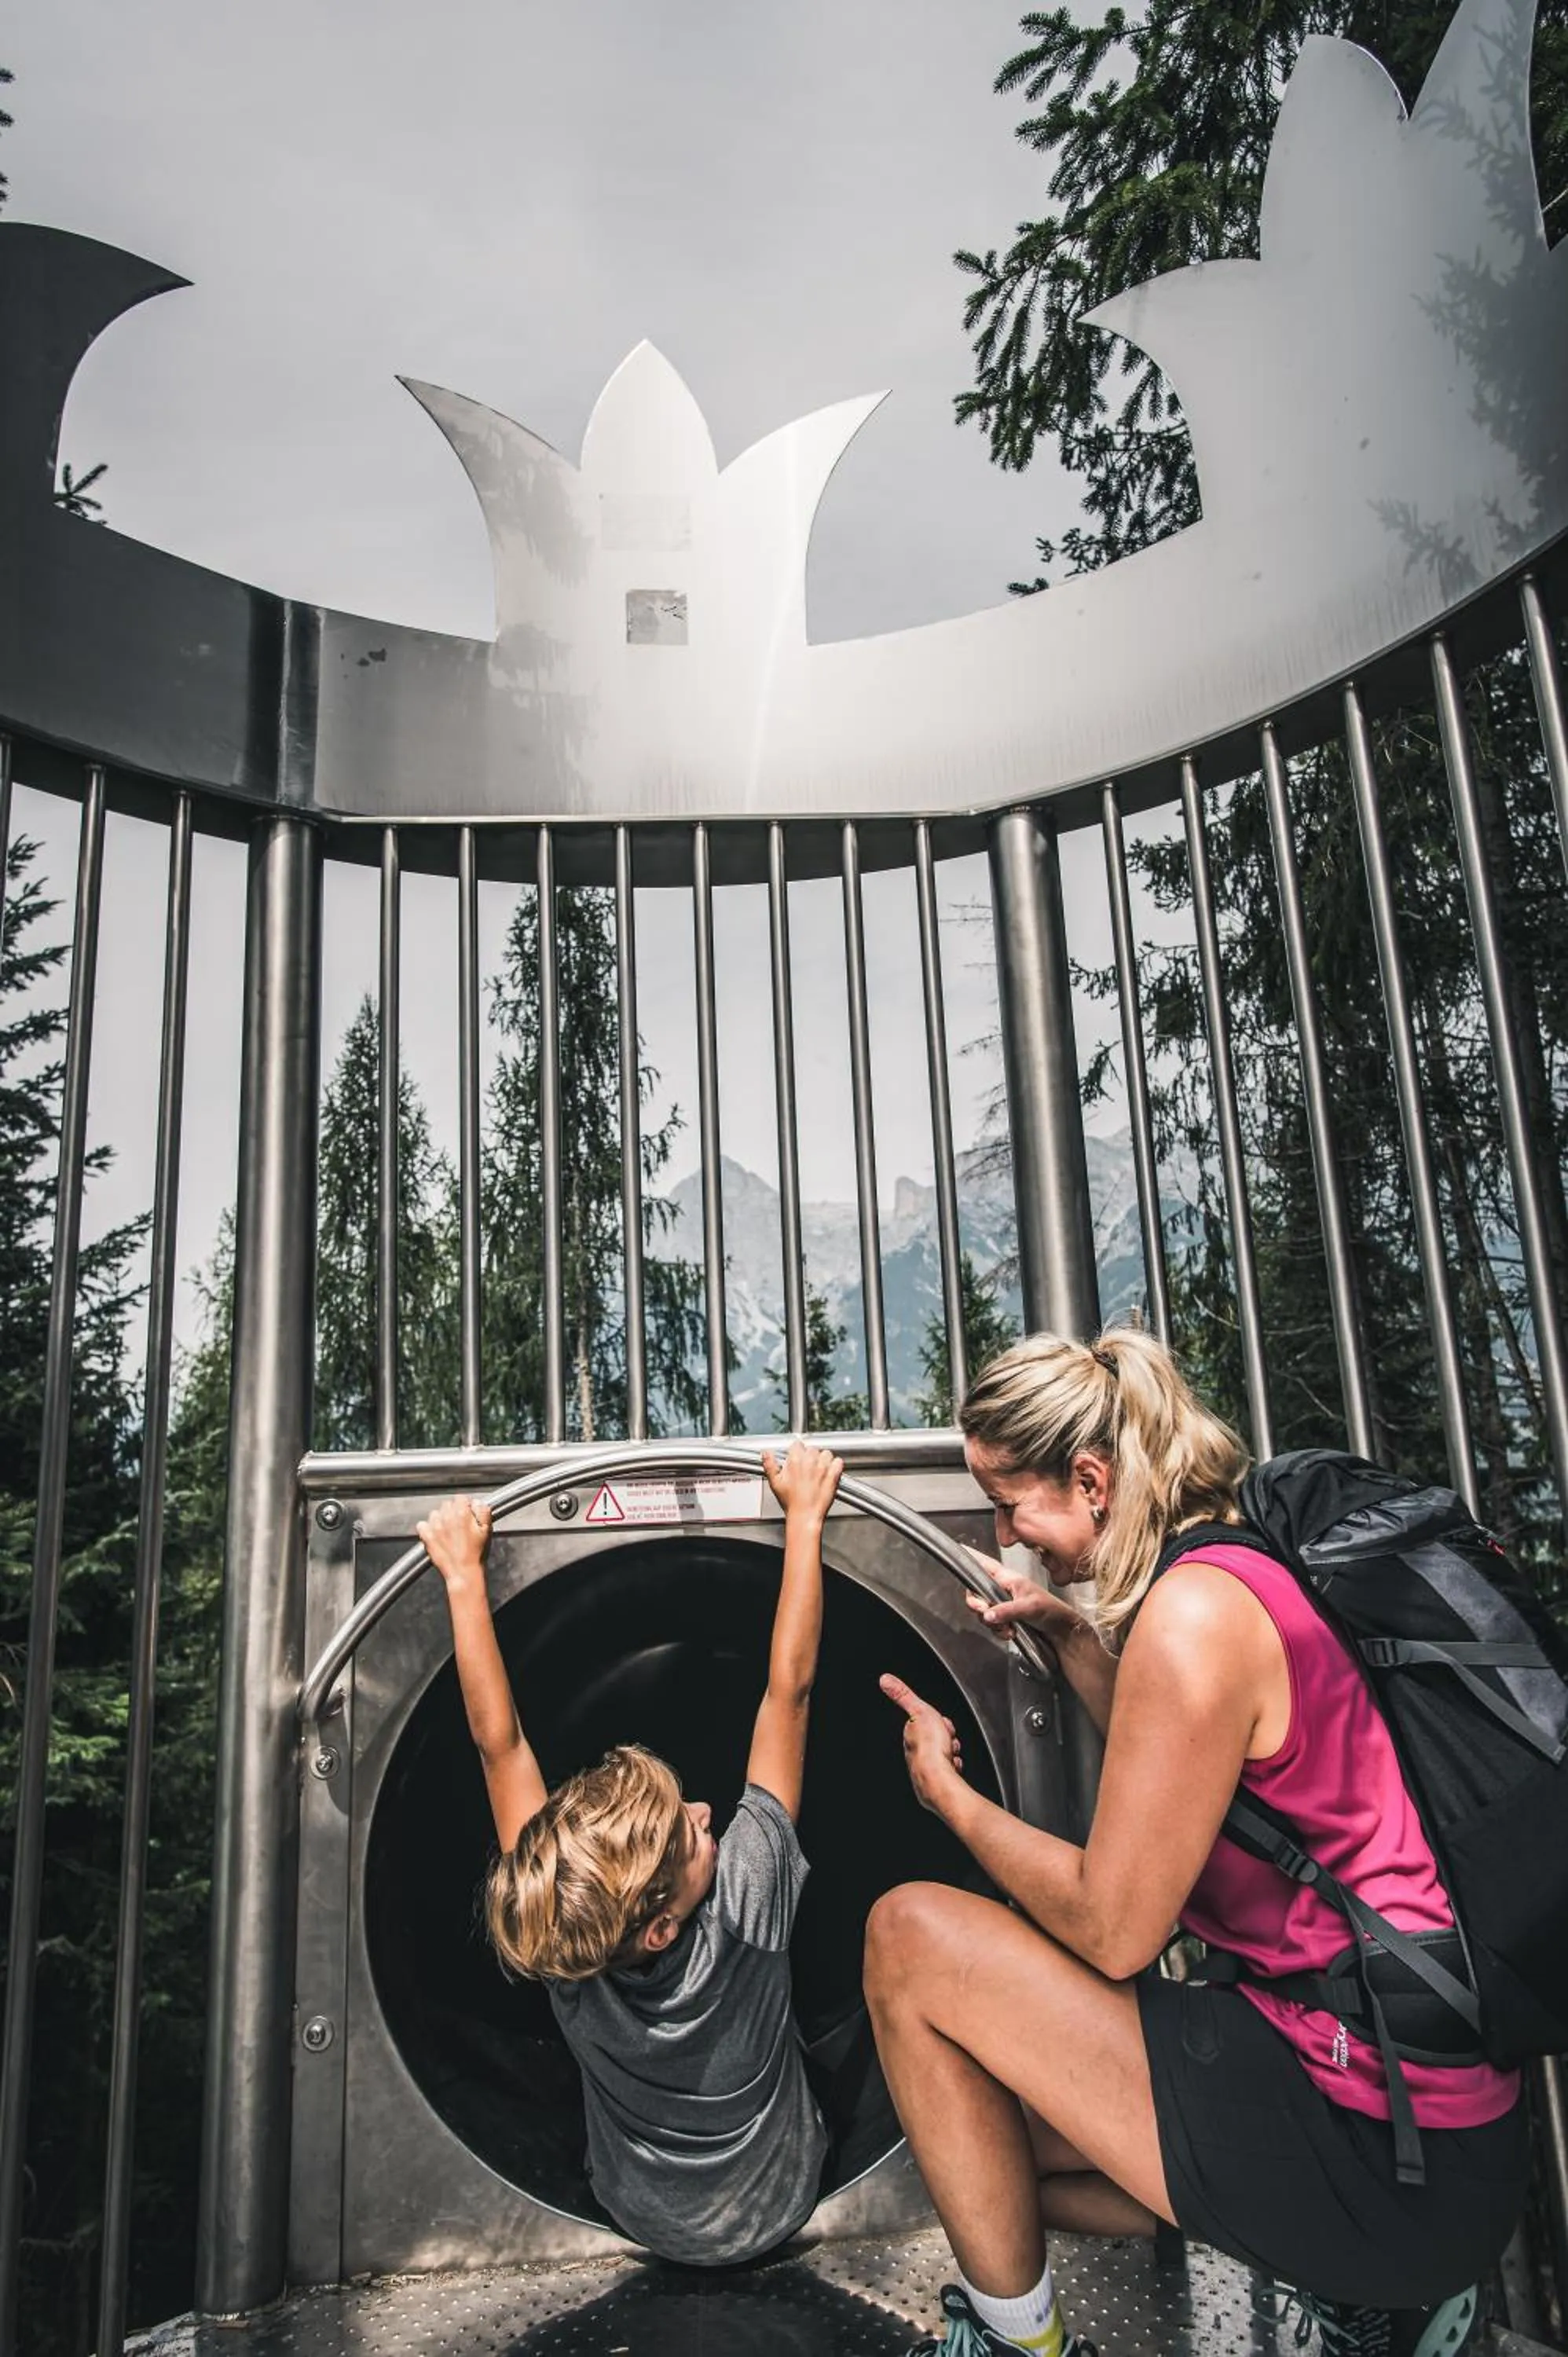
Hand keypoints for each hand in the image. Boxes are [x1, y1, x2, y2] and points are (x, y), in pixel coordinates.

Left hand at [417, 1495, 492, 1589]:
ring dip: (441, 1519)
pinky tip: (436, 1535)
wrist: (463, 1573)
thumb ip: (483, 1511)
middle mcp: (446, 1517)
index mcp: (462, 1513)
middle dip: (453, 1511)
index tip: (468, 1513)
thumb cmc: (476, 1554)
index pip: (460, 1498)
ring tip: (449, 1531)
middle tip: (460, 1525)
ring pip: (435, 1514)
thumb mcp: (487, 1530)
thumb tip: (477, 1502)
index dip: (466, 1505)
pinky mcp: (426, 1536)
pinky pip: (422, 1524)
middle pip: (447, 1504)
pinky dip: (427, 1527)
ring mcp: (434, 1526)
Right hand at [761, 1441, 842, 1527]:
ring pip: (826, 1453)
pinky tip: (830, 1471)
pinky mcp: (834, 1474)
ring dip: (823, 1459)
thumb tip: (766, 1453)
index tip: (796, 1457)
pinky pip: (838, 1461)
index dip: (796, 1451)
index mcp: (795, 1460)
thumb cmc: (791, 1502)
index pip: (797, 1444)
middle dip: (809, 1456)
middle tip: (806, 1467)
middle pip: (812, 1448)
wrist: (805, 1516)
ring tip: (819, 1469)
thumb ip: (770, 1465)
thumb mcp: (775, 1483)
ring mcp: (823, 1467)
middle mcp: (810, 1461)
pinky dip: (836, 1465)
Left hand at [880, 1674, 965, 1814]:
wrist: (939, 1779)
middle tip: (947, 1740)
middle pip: (936, 1739)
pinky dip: (955, 1766)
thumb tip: (885, 1680)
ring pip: (945, 1755)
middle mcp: (914, 1755)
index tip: (940, 1724)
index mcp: (910, 1737)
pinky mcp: (936, 1783)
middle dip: (946, 1737)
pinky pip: (951, 1771)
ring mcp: (925, 1771)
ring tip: (950, 1754)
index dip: (937, 1721)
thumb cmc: (930, 1748)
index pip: (926, 1723)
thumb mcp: (918, 1710)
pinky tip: (953, 1766)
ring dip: (952, 1752)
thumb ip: (903, 1695)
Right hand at [962, 1548, 1080, 1651]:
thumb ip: (1006, 1610)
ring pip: (982, 1611)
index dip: (970, 1557)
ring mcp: (1001, 1602)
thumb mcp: (1028, 1607)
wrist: (1059, 1629)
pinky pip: (990, 1623)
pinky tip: (1009, 1633)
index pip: (984, 1564)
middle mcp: (1001, 1588)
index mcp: (1007, 1577)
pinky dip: (997, 1631)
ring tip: (1007, 1628)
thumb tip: (987, 1614)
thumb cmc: (1049, 1609)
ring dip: (991, 1623)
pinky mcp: (1004, 1616)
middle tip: (986, 1613)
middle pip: (975, 1592)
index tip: (959, 1550)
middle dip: (978, 1607)